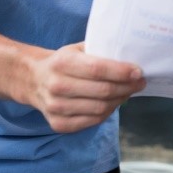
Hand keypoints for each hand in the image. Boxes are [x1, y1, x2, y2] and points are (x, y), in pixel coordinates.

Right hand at [25, 42, 145, 132]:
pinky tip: (113, 103)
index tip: (139, 72)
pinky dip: (107, 113)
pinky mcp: (58, 124)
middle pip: (102, 91)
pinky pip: (92, 121)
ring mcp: (56, 107)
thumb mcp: (76, 49)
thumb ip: (99, 51)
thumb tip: (131, 54)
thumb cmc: (62, 62)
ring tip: (128, 91)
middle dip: (127, 87)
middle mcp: (57, 85)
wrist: (32, 80)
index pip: (98, 69)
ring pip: (100, 108)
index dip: (121, 72)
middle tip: (140, 82)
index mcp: (62, 63)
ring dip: (120, 100)